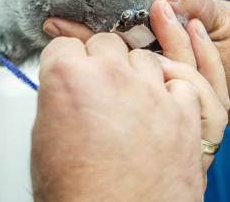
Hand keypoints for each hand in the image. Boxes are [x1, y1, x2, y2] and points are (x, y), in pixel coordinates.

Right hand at [32, 28, 226, 201]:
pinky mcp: (184, 113)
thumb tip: (65, 92)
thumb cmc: (78, 194)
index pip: (65, 44)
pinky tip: (163, 108)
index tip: (68, 69)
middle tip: (98, 84)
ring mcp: (152, 93)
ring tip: (131, 98)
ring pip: (146, 57)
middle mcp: (112, 76)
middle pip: (107, 42)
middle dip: (102, 60)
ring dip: (138, 73)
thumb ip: (58, 100)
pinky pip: (184, 84)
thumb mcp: (45, 139)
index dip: (66, 60)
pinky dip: (174, 94)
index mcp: (68, 78)